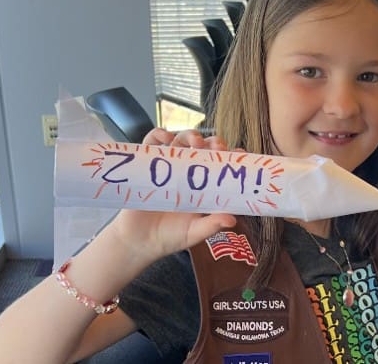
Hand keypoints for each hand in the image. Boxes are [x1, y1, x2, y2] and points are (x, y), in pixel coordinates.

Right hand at [109, 128, 237, 263]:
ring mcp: (167, 167)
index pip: (219, 164)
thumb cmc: (169, 237)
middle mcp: (187, 173)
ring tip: (195, 141)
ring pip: (181, 141)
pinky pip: (151, 144)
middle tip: (216, 147)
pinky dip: (157, 135)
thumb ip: (211, 225)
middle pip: (203, 148)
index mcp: (203, 186)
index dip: (229, 156)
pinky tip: (165, 138)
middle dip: (213, 143)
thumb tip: (232, 219)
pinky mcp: (146, 165)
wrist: (138, 243)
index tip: (239, 154)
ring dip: (189, 135)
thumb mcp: (194, 233)